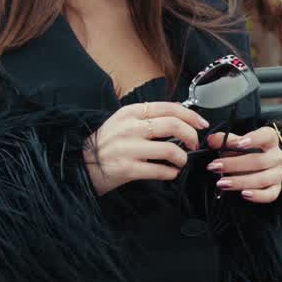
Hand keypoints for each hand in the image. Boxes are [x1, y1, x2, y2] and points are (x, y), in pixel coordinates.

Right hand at [83, 101, 209, 196]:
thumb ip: (148, 117)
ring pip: (170, 149)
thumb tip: (180, 115)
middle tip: (193, 144)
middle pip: (173, 125)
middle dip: (191, 135)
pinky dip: (171, 173)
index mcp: (131, 112)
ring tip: (180, 162)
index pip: (169, 108)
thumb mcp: (123, 122)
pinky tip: (170, 173)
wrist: (79, 164)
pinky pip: (161, 171)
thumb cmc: (106, 144)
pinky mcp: (127, 169)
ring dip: (182, 158)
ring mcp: (128, 148)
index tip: (201, 124)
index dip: (191, 115)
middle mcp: (130, 127)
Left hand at [205, 126, 281, 202]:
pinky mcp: (276, 188)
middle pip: (260, 161)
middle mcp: (277, 156)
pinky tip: (243, 194)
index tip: (239, 144)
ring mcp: (278, 173)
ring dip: (240, 182)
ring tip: (221, 183)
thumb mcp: (233, 144)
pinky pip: (270, 194)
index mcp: (270, 140)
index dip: (255, 139)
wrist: (250, 168)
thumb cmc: (242, 152)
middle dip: (234, 165)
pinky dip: (257, 195)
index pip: (268, 135)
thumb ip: (223, 141)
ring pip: (263, 179)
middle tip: (214, 167)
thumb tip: (211, 140)